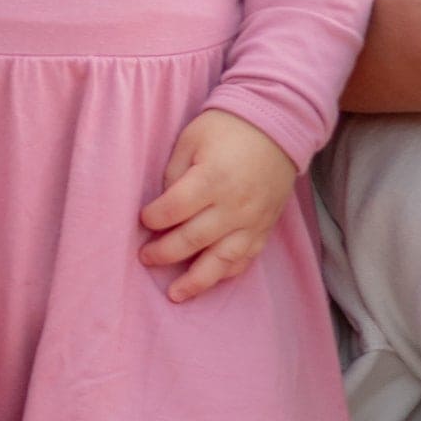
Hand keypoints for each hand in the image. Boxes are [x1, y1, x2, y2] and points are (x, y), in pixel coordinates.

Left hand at [139, 110, 297, 299]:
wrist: (277, 126)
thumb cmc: (226, 129)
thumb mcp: (190, 140)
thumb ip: (174, 175)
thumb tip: (163, 208)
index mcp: (213, 178)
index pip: (174, 209)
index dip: (153, 218)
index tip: (143, 220)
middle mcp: (234, 204)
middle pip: (193, 239)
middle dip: (164, 252)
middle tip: (145, 257)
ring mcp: (253, 220)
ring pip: (222, 259)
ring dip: (196, 280)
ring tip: (175, 294)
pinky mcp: (265, 227)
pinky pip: (246, 258)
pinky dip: (226, 272)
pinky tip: (209, 281)